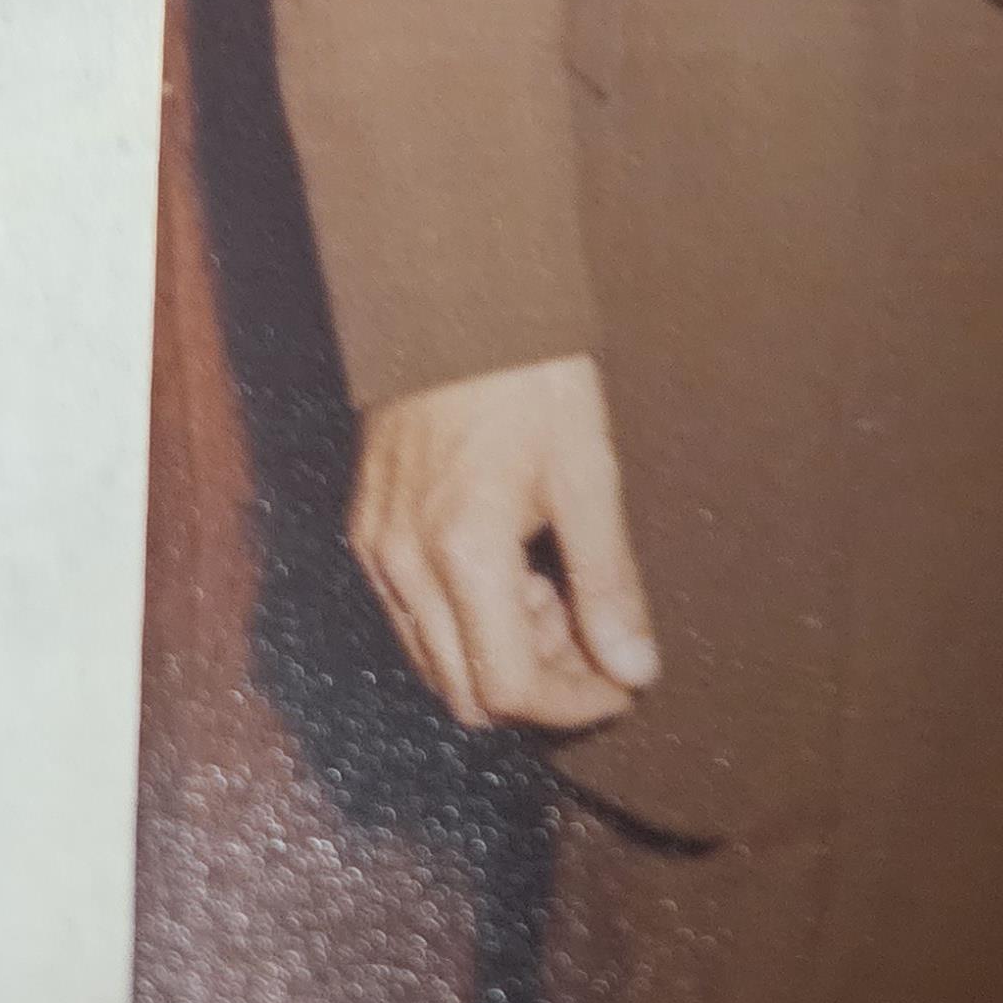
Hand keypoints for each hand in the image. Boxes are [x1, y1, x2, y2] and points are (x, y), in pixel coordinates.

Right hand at [349, 350, 661, 731]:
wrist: (456, 299)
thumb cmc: (532, 377)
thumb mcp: (588, 473)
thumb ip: (609, 582)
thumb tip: (636, 668)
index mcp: (460, 553)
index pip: (509, 687)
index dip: (573, 703)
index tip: (624, 684)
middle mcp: (402, 565)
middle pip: (467, 690)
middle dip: (541, 684)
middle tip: (600, 643)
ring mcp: (375, 550)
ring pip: (436, 659)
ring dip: (503, 653)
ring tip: (562, 595)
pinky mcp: (367, 530)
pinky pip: (413, 615)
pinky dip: (468, 618)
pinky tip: (518, 571)